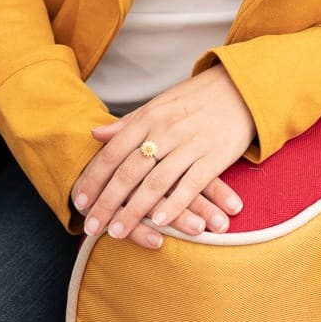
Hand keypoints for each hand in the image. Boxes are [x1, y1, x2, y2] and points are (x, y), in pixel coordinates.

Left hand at [70, 66, 254, 249]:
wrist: (241, 88)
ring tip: (117, 232)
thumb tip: (95, 134)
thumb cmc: (196, 98)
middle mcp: (166, 130)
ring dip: (134, 211)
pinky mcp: (214, 157)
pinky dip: (175, 205)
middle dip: (107, 202)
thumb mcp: (159, 104)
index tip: (79, 201)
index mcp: (149, 117)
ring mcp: (191, 144)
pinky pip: (191, 185)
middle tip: (92, 227)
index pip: (113, 151)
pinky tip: (161, 223)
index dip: (94, 178)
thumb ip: (128, 123)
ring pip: (156, 182)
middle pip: (129, 171)